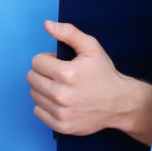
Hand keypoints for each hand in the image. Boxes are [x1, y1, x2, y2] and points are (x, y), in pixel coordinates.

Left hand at [27, 21, 151, 141]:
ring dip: (44, 89)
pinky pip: (38, 111)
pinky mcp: (61, 126)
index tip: (60, 63)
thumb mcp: (91, 47)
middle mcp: (61, 95)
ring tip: (62, 88)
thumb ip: (68, 33)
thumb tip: (47, 24)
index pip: (36, 62)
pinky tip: (60, 101)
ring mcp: (60, 112)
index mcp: (66, 73)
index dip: (48, 59)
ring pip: (34, 94)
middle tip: (61, 75)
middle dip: (44, 73)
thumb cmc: (104, 74)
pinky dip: (45, 105)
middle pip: (32, 78)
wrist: (120, 103)